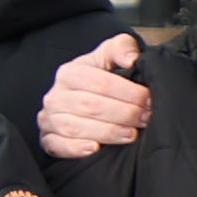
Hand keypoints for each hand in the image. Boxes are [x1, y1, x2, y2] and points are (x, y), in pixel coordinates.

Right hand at [37, 32, 150, 160]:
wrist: (78, 99)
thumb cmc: (98, 80)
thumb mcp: (109, 57)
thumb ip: (122, 47)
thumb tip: (131, 59)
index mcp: (69, 73)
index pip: (101, 83)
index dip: (128, 93)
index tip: (148, 100)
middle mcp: (55, 96)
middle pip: (91, 106)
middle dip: (124, 114)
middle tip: (145, 118)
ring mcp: (49, 119)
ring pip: (76, 128)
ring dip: (108, 133)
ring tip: (131, 134)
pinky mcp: (47, 140)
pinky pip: (58, 146)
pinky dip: (76, 149)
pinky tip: (95, 148)